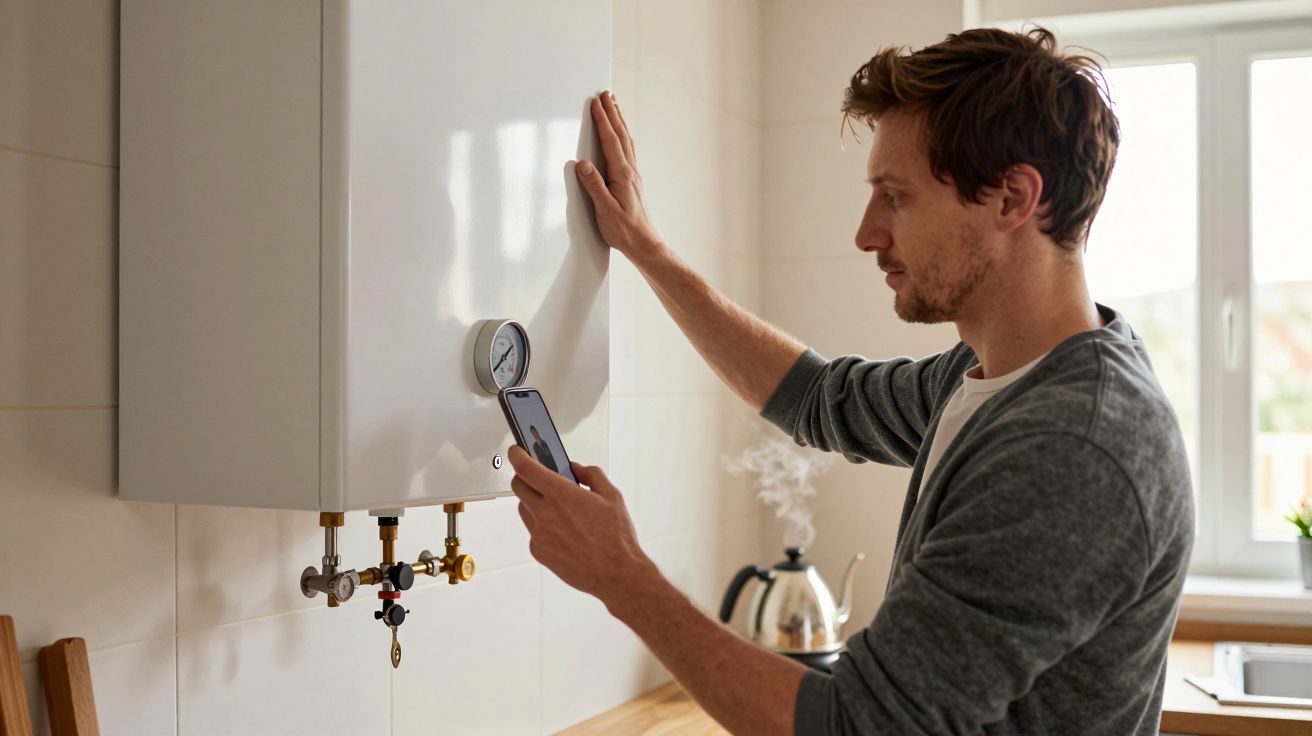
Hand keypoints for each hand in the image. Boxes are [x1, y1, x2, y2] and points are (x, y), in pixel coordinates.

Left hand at [506, 444, 652, 601]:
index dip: (518, 456)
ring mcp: (539, 535)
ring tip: (557, 507)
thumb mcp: (612, 496)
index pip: (526, 469)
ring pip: (523, 509)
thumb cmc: (617, 538)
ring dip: (533, 501)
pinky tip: (563, 530)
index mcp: (562, 496)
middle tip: (537, 476)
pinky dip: (541, 524)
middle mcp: (545, 514)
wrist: (616, 574)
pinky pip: (532, 531)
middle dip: (524, 476)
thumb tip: (575, 468)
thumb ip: (591, 475)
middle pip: (518, 486)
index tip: (516, 451)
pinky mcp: (539, 551)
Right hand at [575, 90, 664, 262]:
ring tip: (614, 106)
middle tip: (605, 94)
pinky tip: (621, 137)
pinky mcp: (632, 181)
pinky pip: (627, 150)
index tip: (595, 103)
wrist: (645, 244)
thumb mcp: (605, 211)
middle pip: (621, 135)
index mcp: (622, 175)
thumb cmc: (625, 231)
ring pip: (626, 141)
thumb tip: (583, 164)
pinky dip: (622, 136)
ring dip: (619, 121)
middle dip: (612, 113)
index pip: (610, 141)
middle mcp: (630, 171)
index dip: (602, 121)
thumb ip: (594, 186)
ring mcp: (633, 175)